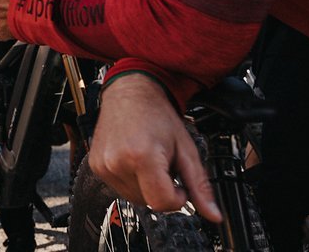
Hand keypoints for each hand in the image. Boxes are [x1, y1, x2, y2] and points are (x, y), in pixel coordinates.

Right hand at [88, 74, 221, 221]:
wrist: (129, 93)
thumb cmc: (157, 115)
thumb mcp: (186, 149)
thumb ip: (200, 185)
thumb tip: (213, 215)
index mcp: (141, 157)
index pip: (162, 203)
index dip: (177, 198)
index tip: (179, 184)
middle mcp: (117, 163)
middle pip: (148, 202)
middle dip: (161, 189)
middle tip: (163, 164)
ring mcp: (103, 165)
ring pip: (134, 198)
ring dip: (145, 186)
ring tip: (148, 160)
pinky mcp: (95, 166)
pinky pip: (119, 188)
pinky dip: (131, 180)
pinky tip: (134, 160)